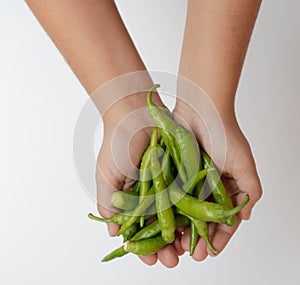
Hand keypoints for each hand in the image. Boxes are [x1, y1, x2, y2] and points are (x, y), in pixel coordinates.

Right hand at [96, 92, 183, 266]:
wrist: (135, 114)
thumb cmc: (116, 144)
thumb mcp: (106, 177)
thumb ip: (109, 205)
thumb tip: (114, 234)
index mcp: (132, 198)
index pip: (139, 230)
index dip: (146, 247)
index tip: (153, 261)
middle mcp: (151, 193)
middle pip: (160, 227)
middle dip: (166, 246)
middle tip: (173, 261)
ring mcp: (167, 184)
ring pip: (178, 216)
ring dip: (182, 235)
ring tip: (188, 251)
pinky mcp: (182, 173)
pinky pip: (190, 196)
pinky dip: (194, 213)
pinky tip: (198, 227)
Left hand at [173, 100, 261, 260]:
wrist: (200, 109)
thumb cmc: (224, 133)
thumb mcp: (243, 163)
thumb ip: (249, 190)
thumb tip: (244, 217)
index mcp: (225, 187)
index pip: (223, 220)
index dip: (218, 238)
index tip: (208, 253)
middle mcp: (206, 187)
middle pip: (201, 221)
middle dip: (196, 239)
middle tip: (187, 254)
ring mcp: (188, 181)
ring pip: (183, 213)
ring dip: (180, 231)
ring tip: (174, 246)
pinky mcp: (172, 173)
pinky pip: (169, 197)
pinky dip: (167, 213)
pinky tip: (162, 225)